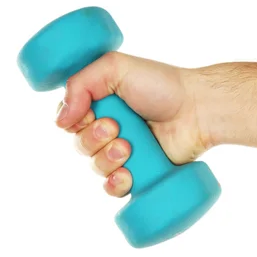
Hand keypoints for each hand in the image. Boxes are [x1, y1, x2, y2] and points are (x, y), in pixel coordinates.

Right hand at [54, 52, 208, 196]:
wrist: (197, 109)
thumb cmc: (161, 85)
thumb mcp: (115, 67)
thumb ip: (79, 84)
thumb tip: (59, 121)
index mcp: (102, 103)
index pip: (69, 120)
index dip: (74, 121)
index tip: (91, 113)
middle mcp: (111, 128)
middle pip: (80, 145)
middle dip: (94, 139)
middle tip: (116, 128)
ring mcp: (126, 152)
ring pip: (96, 167)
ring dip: (107, 159)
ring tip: (128, 147)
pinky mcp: (141, 173)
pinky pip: (114, 189)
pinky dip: (115, 184)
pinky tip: (126, 174)